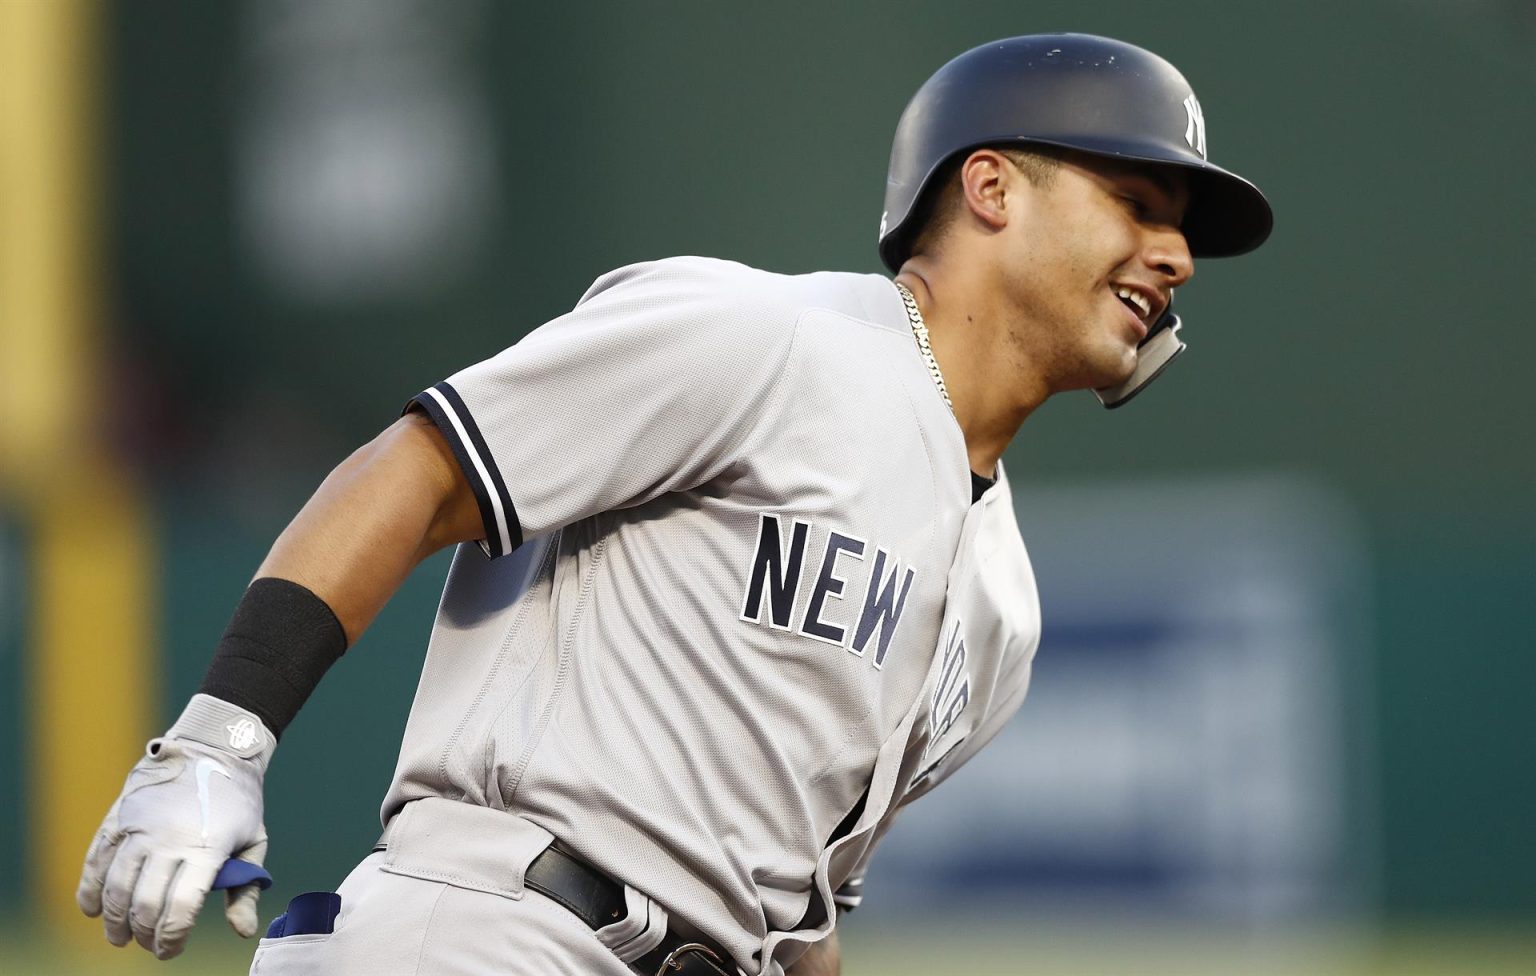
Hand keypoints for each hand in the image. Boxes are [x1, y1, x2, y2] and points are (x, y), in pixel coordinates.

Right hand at [77, 695, 274, 958]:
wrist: (214, 747)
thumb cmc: (239, 800)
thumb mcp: (254, 840)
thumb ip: (245, 888)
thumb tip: (243, 932)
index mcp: (207, 849)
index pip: (180, 907)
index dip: (171, 937)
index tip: (169, 950)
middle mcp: (169, 840)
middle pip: (144, 902)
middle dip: (142, 933)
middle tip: (146, 945)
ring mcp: (141, 827)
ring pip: (116, 885)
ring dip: (113, 919)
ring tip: (119, 937)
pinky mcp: (120, 816)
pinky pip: (96, 859)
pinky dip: (90, 888)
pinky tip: (91, 909)